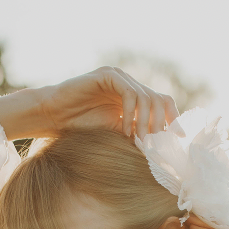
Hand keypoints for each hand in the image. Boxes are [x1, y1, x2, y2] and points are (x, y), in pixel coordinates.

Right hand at [0, 68, 178, 141]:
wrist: (53, 118)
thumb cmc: (80, 130)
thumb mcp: (116, 136)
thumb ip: (137, 136)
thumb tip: (161, 152)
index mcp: (134, 98)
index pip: (164, 104)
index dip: (173, 122)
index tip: (175, 143)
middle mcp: (129, 85)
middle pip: (160, 100)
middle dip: (160, 126)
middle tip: (153, 147)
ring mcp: (119, 78)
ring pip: (146, 98)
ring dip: (145, 124)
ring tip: (137, 142)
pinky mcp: (107, 76)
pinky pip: (129, 93)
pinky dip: (130, 114)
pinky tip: (124, 131)